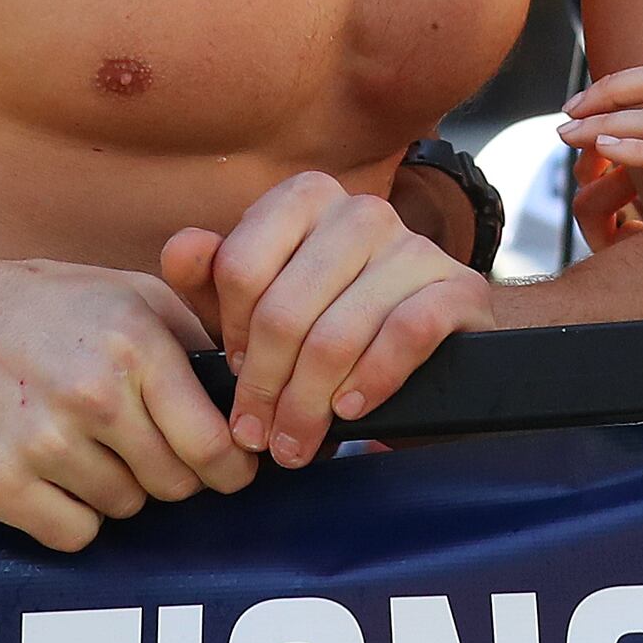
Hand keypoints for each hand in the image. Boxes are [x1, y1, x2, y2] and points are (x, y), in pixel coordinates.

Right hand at [0, 253, 252, 551]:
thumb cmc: (46, 305)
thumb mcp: (133, 293)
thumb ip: (200, 338)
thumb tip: (254, 396)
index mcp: (135, 344)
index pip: (214, 445)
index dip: (229, 466)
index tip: (227, 468)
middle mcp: (93, 394)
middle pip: (173, 483)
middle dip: (171, 472)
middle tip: (139, 444)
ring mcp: (42, 440)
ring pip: (124, 508)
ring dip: (116, 488)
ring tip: (83, 442)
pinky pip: (73, 534)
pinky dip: (73, 514)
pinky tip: (53, 472)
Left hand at [163, 174, 492, 467]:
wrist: (424, 357)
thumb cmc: (325, 326)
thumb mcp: (258, 308)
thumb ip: (211, 279)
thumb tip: (183, 250)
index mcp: (306, 199)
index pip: (241, 267)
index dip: (230, 336)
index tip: (234, 377)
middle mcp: (362, 210)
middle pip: (285, 308)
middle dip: (266, 387)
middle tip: (258, 435)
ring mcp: (416, 246)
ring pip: (338, 332)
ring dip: (309, 404)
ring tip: (296, 443)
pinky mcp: (459, 288)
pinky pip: (403, 337)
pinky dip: (371, 382)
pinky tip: (352, 412)